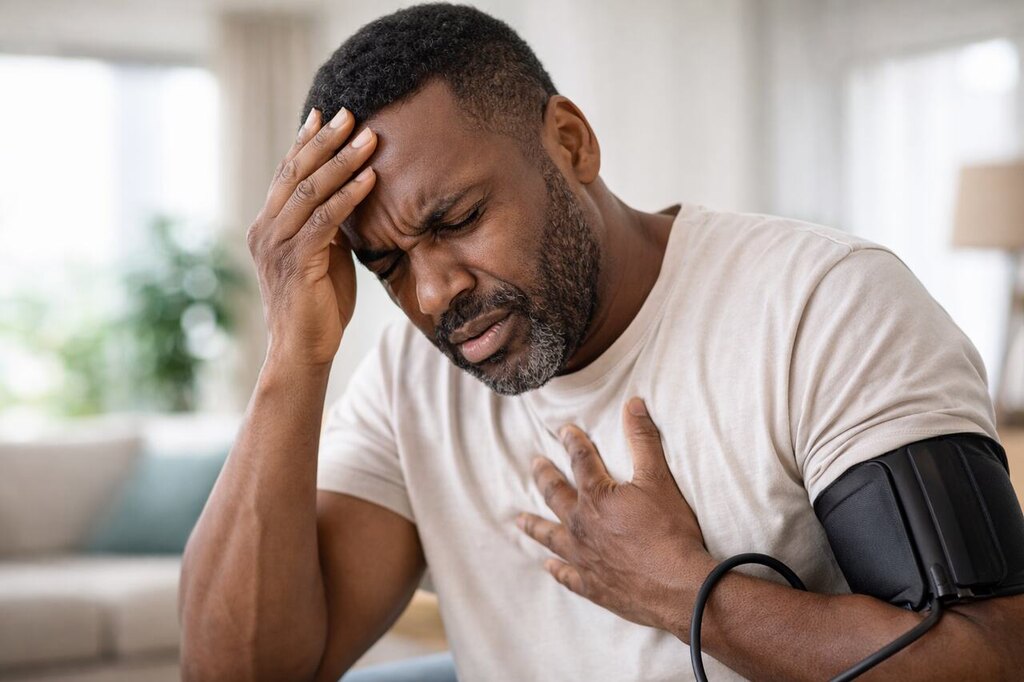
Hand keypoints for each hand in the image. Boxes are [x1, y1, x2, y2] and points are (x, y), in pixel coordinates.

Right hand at [246, 107, 377, 366]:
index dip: (305, 142)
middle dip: (325, 141)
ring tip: (369, 138)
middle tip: (351, 114)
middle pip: (296, 173)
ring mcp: (277, 245)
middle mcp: (265, 230)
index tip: (324, 115)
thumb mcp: (323, 256)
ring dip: (343, 162)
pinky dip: (349, 196)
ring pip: (310, 191)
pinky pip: (325, 220)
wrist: (302, 352)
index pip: (286, 174)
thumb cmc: (318, 307)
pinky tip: (370, 179)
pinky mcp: (296, 261)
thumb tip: (350, 196)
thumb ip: (328, 226)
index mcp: (268, 226)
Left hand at [516, 397, 715, 635]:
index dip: (573, 442)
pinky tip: (548, 566)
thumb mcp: (659, 479)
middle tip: (534, 464)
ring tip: (519, 519)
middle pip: (555, 495)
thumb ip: (643, 439)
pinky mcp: (592, 585)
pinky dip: (556, 569)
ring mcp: (583, 558)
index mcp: (596, 497)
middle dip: (544, 476)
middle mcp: (581, 526)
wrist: (678, 586)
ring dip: (534, 525)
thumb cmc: (669, 532)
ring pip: (550, 536)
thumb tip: (633, 404)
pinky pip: (566, 575)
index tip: (564, 430)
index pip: (580, 460)